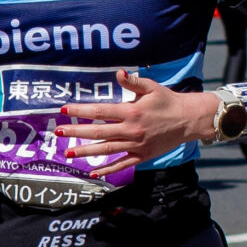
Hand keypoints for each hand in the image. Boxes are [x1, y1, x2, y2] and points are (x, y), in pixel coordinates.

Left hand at [51, 68, 213, 173]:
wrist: (188, 120)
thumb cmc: (168, 101)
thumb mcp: (152, 87)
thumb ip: (133, 82)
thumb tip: (119, 73)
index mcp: (131, 111)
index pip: (100, 110)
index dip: (81, 110)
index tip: (64, 109)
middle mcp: (131, 130)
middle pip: (98, 132)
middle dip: (76, 132)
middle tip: (58, 132)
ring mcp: (136, 145)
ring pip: (106, 149)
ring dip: (85, 152)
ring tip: (68, 153)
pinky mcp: (142, 156)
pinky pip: (122, 164)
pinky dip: (107, 170)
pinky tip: (93, 172)